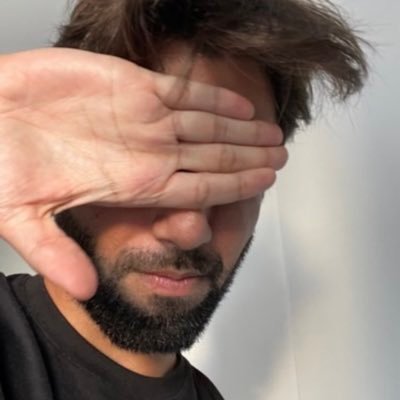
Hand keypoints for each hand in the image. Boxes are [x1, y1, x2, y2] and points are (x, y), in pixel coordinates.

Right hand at [0, 48, 286, 298]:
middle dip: (250, 158)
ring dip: (242, 128)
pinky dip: (212, 96)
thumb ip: (56, 253)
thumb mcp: (24, 216)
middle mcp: (145, 152)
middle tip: (283, 158)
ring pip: (206, 124)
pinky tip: (240, 103)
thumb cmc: (3, 164)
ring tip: (273, 133)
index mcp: (133, 184)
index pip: (198, 188)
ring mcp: (141, 117)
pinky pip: (180, 91)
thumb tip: (82, 290)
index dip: (233, 186)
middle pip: (213, 156)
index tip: (264, 184)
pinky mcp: (128, 84)